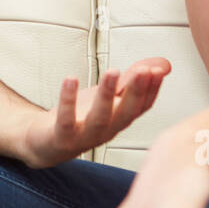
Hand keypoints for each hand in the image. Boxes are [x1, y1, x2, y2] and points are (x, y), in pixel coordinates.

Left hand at [21, 58, 170, 168]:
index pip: (142, 107)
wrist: (45, 142)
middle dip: (136, 91)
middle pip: (126, 113)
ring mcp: (84, 136)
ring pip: (100, 118)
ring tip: (112, 72)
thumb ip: (132, 80)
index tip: (158, 70)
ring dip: (107, 95)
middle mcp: (106, 131)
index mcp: (120, 120)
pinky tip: (71, 79)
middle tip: (144, 70)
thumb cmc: (80, 118)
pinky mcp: (61, 137)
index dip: (152, 90)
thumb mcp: (109, 96)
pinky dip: (68, 100)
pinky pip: (66, 120)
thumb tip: (163, 64)